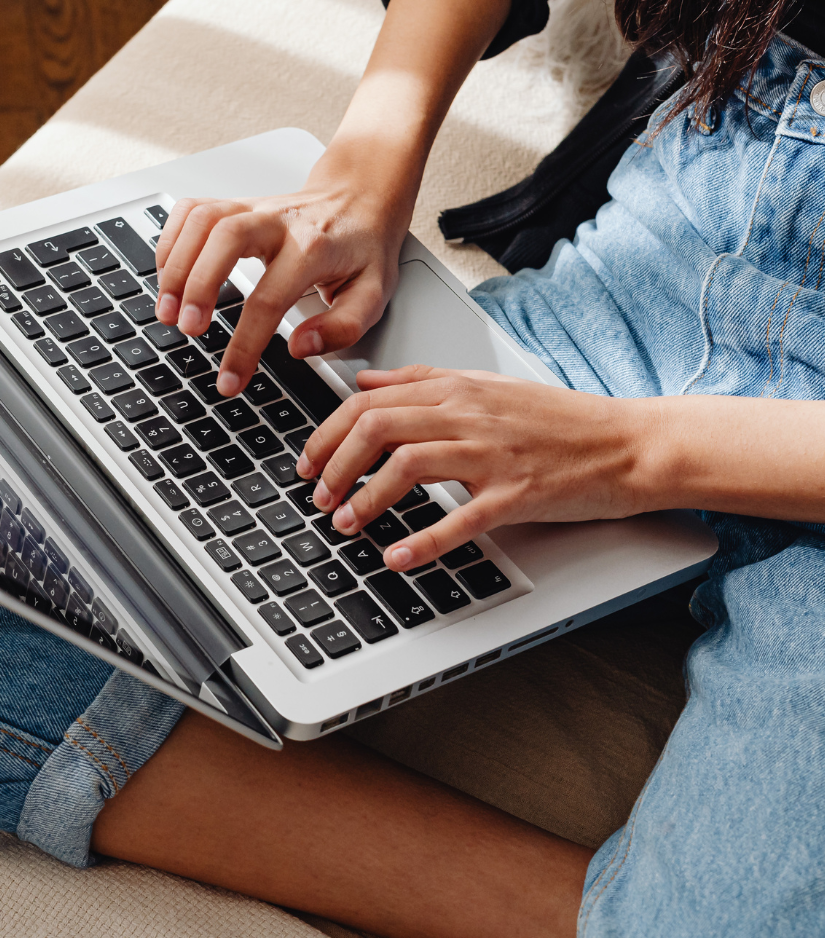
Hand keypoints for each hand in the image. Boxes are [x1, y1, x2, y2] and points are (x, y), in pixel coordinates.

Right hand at [152, 140, 418, 397]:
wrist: (362, 197)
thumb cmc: (363, 249)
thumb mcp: (374, 294)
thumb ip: (342, 327)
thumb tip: (299, 347)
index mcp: (314, 248)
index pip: (270, 299)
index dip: (244, 345)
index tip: (229, 380)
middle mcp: (279, 221)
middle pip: (225, 238)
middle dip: (197, 285)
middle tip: (186, 329)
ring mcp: (253, 207)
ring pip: (202, 219)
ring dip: (176, 264)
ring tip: (167, 309)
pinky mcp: (235, 204)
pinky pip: (191, 210)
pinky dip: (171, 241)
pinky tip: (167, 274)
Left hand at [297, 366, 652, 569]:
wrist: (629, 443)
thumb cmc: (560, 421)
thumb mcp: (485, 386)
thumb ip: (422, 381)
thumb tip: (365, 380)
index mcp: (457, 388)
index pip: (369, 401)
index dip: (327, 432)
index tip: (309, 460)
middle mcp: (469, 414)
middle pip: (377, 426)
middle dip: (334, 464)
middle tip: (316, 495)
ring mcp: (493, 453)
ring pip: (408, 464)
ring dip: (365, 498)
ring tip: (344, 524)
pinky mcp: (517, 493)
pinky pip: (460, 518)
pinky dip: (422, 540)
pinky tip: (396, 556)